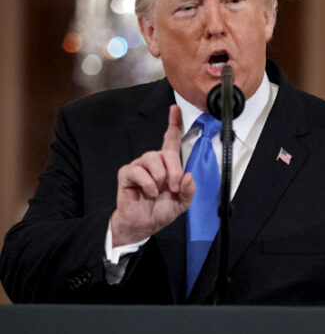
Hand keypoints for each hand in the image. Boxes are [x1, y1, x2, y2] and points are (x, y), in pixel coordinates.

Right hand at [110, 105, 194, 245]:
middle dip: (174, 170)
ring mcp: (139, 166)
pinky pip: (139, 171)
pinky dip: (148, 184)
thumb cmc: (161, 210)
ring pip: (152, 159)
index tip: (175, 109)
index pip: (171, 139)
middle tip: (174, 186)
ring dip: (160, 176)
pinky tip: (150, 192)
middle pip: (166, 153)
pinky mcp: (127, 174)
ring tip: (160, 190)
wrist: (144, 224)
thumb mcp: (183, 202)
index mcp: (168, 164)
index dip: (174, 123)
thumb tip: (188, 176)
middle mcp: (153, 161)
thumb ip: (189, 189)